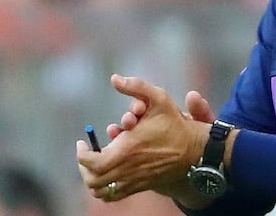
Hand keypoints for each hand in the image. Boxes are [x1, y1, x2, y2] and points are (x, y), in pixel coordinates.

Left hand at [76, 75, 207, 201]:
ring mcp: (133, 180)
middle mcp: (128, 168)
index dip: (82, 154)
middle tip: (86, 153)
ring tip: (93, 164)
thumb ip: (135, 86)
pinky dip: (105, 189)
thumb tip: (114, 78)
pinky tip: (107, 173)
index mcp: (127, 149)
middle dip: (84, 167)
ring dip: (92, 179)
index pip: (92, 162)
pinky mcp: (140, 186)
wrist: (193, 151)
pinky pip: (114, 196)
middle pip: (92, 180)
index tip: (82, 142)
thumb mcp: (159, 98)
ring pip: (101, 191)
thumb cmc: (174, 124)